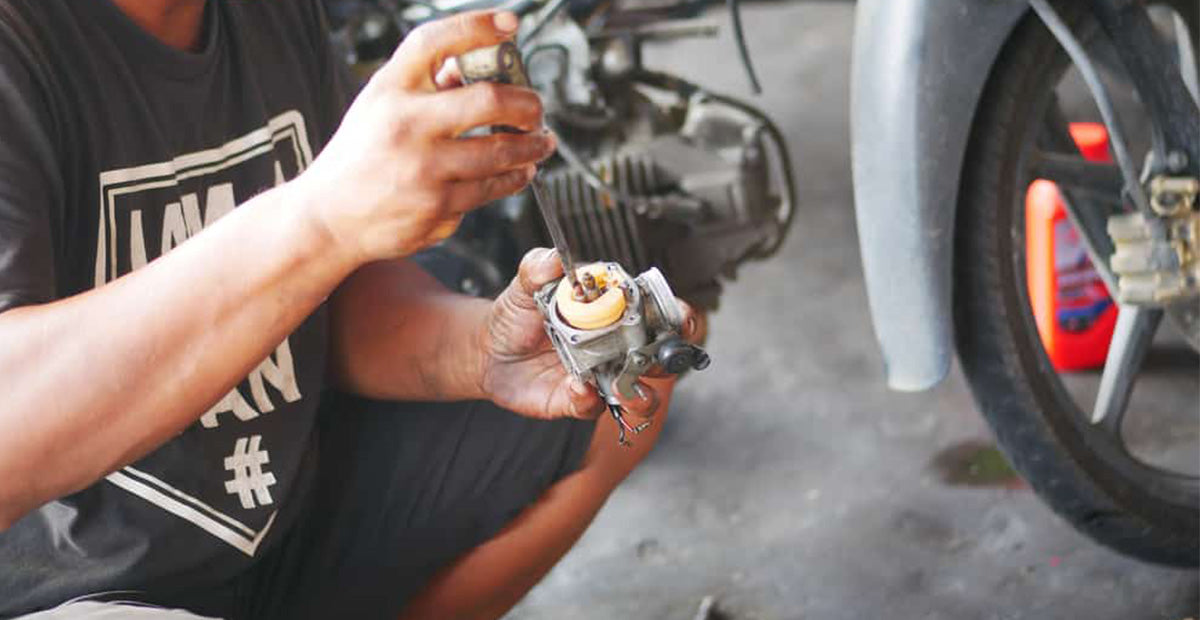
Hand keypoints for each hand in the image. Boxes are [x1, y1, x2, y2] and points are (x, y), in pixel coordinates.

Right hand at [293, 11, 556, 264]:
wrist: (328, 219)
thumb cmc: (360, 156)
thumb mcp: (380, 106)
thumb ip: (425, 84)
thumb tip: (473, 63)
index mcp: (390, 90)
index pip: (436, 41)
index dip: (479, 26)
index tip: (510, 25)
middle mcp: (406, 125)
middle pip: (489, 99)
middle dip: (528, 104)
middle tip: (537, 109)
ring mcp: (423, 170)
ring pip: (501, 152)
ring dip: (532, 147)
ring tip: (541, 142)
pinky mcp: (438, 208)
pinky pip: (489, 189)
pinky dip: (511, 179)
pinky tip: (519, 172)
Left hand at [477, 248, 704, 420]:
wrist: (488, 349)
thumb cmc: (518, 313)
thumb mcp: (526, 284)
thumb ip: (539, 267)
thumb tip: (554, 258)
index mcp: (614, 310)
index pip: (659, 312)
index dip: (677, 315)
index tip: (679, 318)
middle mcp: (616, 346)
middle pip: (661, 356)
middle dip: (669, 358)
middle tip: (655, 356)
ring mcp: (600, 375)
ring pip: (639, 392)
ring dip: (640, 393)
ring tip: (625, 388)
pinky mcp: (577, 400)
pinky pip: (592, 405)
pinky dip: (588, 398)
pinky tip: (576, 386)